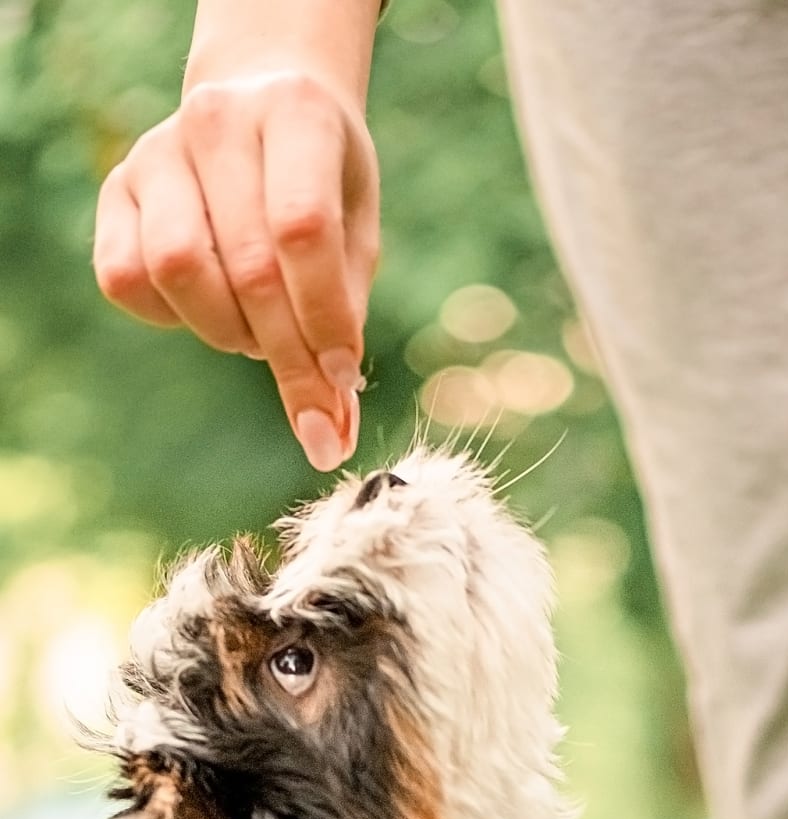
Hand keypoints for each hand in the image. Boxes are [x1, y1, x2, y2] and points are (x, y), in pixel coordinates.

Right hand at [94, 70, 378, 470]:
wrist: (262, 105)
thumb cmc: (322, 185)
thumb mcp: (356, 233)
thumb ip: (345, 318)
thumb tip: (334, 429)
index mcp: (295, 113)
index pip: (302, 228)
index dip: (322, 316)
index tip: (343, 376)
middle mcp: (218, 120)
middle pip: (245, 264)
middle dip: (286, 352)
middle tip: (313, 397)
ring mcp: (156, 151)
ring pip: (177, 269)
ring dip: (226, 330)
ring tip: (256, 330)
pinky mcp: (115, 189)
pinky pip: (124, 278)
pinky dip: (168, 318)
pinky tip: (206, 308)